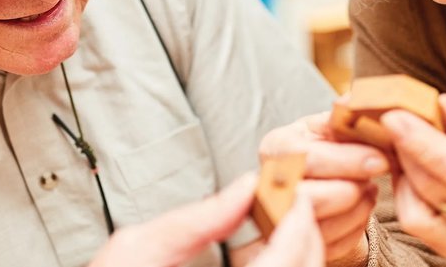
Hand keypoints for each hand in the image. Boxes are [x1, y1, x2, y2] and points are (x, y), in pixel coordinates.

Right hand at [89, 173, 322, 266]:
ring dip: (299, 257)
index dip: (299, 223)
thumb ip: (197, 219)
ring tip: (282, 227)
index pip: (285, 260)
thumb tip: (245, 186)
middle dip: (306, 238)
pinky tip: (268, 255)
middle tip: (292, 205)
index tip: (296, 193)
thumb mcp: (138, 250)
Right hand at [260, 112, 390, 265]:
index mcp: (276, 146)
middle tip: (376, 181)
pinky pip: (330, 244)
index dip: (346, 160)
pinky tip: (362, 207)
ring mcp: (279, 215)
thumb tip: (352, 100)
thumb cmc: (328, 147)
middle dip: (351, 189)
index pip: (306, 157)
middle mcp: (268, 181)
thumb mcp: (331, 126)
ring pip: (322, 225)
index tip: (380, 161)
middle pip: (311, 196)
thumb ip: (342, 116)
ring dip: (356, 209)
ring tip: (369, 191)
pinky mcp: (295, 240)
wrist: (323, 177)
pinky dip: (354, 227)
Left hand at [380, 94, 445, 265]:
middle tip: (396, 119)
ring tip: (408, 142)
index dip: (420, 141)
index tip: (394, 117)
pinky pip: (410, 216)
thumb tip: (444, 104)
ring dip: (403, 164)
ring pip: (414, 198)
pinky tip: (412, 169)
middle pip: (428, 181)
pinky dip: (404, 188)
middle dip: (405, 147)